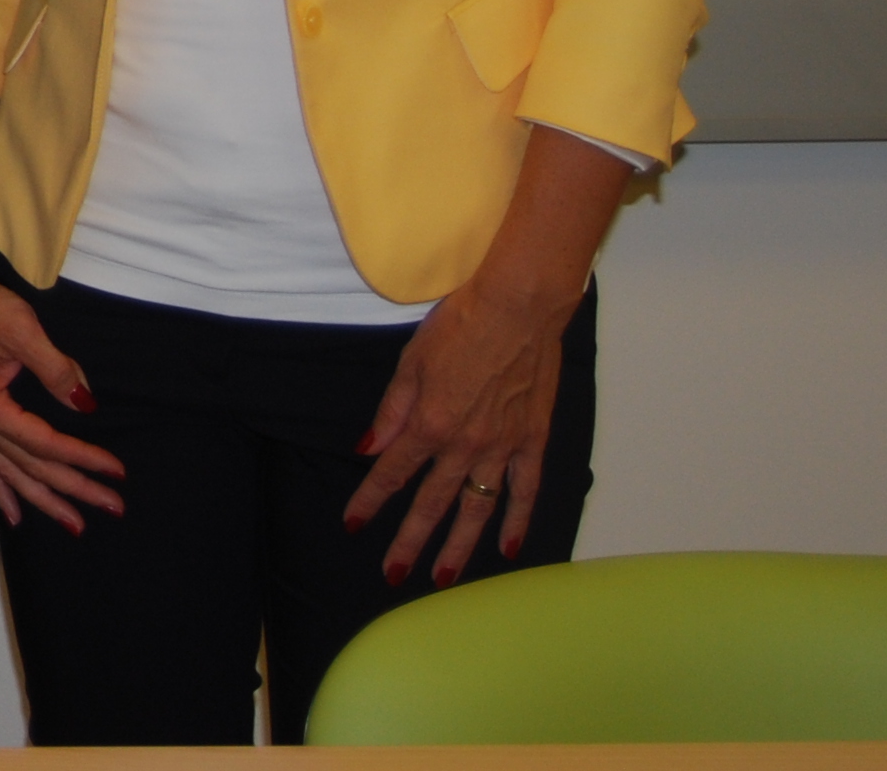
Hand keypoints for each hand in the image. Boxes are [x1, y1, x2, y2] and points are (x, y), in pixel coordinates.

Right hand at [0, 251, 124, 531]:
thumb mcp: (23, 329)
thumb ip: (56, 369)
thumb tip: (86, 404)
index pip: (44, 443)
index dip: (82, 458)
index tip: (115, 472)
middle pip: (29, 466)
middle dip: (72, 490)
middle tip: (111, 507)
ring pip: (8, 472)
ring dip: (41, 500)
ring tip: (72, 524)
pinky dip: (1, 489)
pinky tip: (13, 513)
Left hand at [344, 275, 571, 585]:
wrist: (518, 308)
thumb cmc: (461, 325)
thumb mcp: (412, 362)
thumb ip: (391, 411)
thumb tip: (368, 450)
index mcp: (428, 423)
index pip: (392, 473)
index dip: (370, 500)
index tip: (354, 524)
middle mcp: (464, 444)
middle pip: (431, 503)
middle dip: (409, 542)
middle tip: (393, 574)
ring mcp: (502, 447)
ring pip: (477, 509)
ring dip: (459, 546)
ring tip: (444, 577)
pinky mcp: (532, 442)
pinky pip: (525, 492)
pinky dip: (517, 522)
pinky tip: (508, 549)